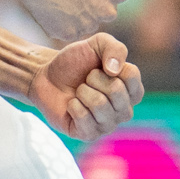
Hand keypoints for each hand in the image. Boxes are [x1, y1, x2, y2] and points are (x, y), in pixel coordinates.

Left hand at [30, 32, 144, 142]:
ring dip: (82, 92)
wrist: (47, 77)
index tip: (99, 67)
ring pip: (100, 104)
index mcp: (131, 90)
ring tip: (78, 92)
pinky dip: (73, 106)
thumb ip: (115, 48)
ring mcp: (108, 124)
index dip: (110, 65)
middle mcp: (124, 110)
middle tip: (85, 80)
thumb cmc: (76, 62)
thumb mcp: (97, 44)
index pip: (132, 75)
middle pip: (116, 90)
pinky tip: (71, 105)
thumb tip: (114, 71)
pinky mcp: (89, 134)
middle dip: (93, 79)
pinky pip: (84, 118)